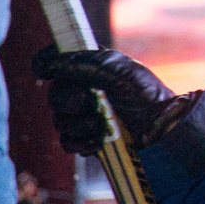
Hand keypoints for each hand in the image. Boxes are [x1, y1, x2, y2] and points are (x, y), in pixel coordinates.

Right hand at [33, 46, 187, 152]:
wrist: (160, 128)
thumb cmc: (145, 95)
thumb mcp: (120, 72)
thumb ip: (87, 66)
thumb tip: (53, 65)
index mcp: (89, 69)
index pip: (56, 60)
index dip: (45, 63)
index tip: (44, 72)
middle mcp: (82, 90)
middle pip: (54, 94)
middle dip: (69, 101)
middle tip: (87, 102)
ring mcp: (82, 116)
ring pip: (60, 121)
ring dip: (79, 124)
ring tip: (100, 125)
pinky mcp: (84, 138)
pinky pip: (67, 141)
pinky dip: (80, 142)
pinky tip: (96, 141)